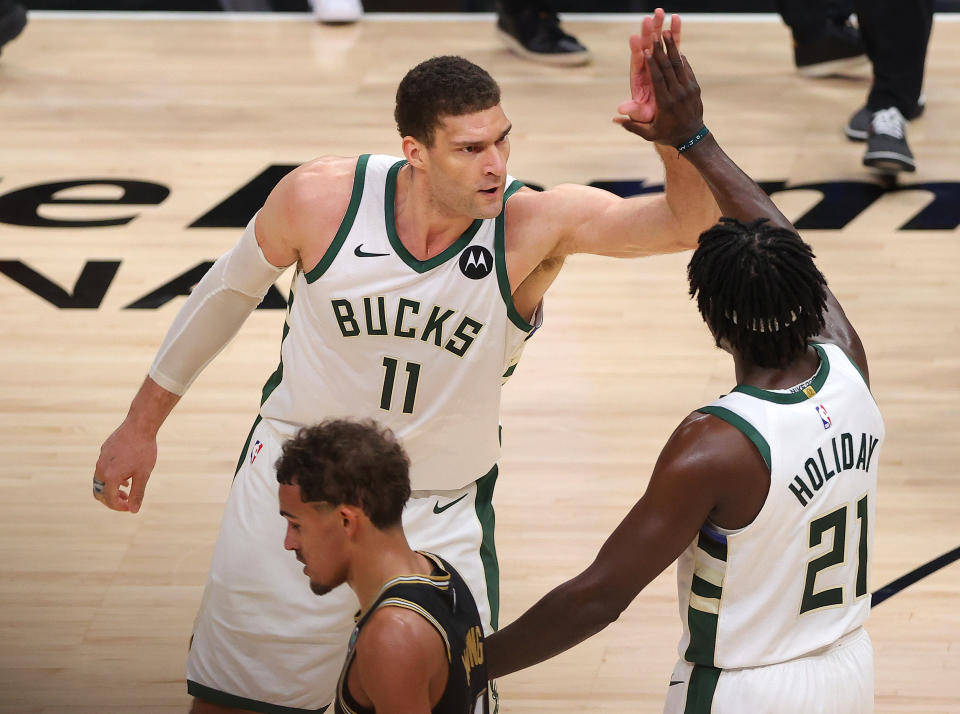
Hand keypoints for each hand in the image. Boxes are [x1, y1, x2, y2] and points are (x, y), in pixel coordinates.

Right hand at [93, 421, 157, 512]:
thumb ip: (138, 493)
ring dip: (112, 488)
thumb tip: (133, 511)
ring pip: (100, 480)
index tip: (131, 507)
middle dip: (112, 500)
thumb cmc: (143, 450)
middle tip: (126, 502)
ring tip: (127, 489)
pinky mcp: (104, 450)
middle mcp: (101, 468)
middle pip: (99, 492)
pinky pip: (103, 469)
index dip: (120, 507)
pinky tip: (126, 476)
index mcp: (110, 476)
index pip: (109, 500)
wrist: (140, 426)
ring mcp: (101, 458)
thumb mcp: (143, 474)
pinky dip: (111, 477)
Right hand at [616, 32, 703, 147]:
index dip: (652, 64)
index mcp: (665, 103)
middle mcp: (678, 94)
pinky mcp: (695, 88)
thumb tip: (615, 119)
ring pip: (679, 66)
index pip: (658, 79)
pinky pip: (687, 70)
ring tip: (667, 34)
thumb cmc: (667, 135)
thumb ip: (632, 126)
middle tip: (654, 36)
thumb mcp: (649, 134)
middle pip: (668, 69)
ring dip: (673, 49)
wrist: (692, 138)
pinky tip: (676, 49)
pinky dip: (682, 59)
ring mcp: (688, 90)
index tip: (647, 50)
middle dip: (661, 51)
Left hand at [617, 8, 680, 123]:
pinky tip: (676, 19)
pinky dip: (674, 33)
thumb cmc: (648, 116)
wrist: (662, 115)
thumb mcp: (641, 114)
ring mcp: (657, 62)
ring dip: (659, 27)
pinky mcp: (667, 60)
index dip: (636, 51)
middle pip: (645, 47)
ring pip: (657, 42)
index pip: (636, 62)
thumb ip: (633, 110)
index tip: (634, 39)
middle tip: (649, 18)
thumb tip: (620, 111)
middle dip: (647, 33)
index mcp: (638, 78)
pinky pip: (671, 44)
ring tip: (660, 12)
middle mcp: (646, 67)